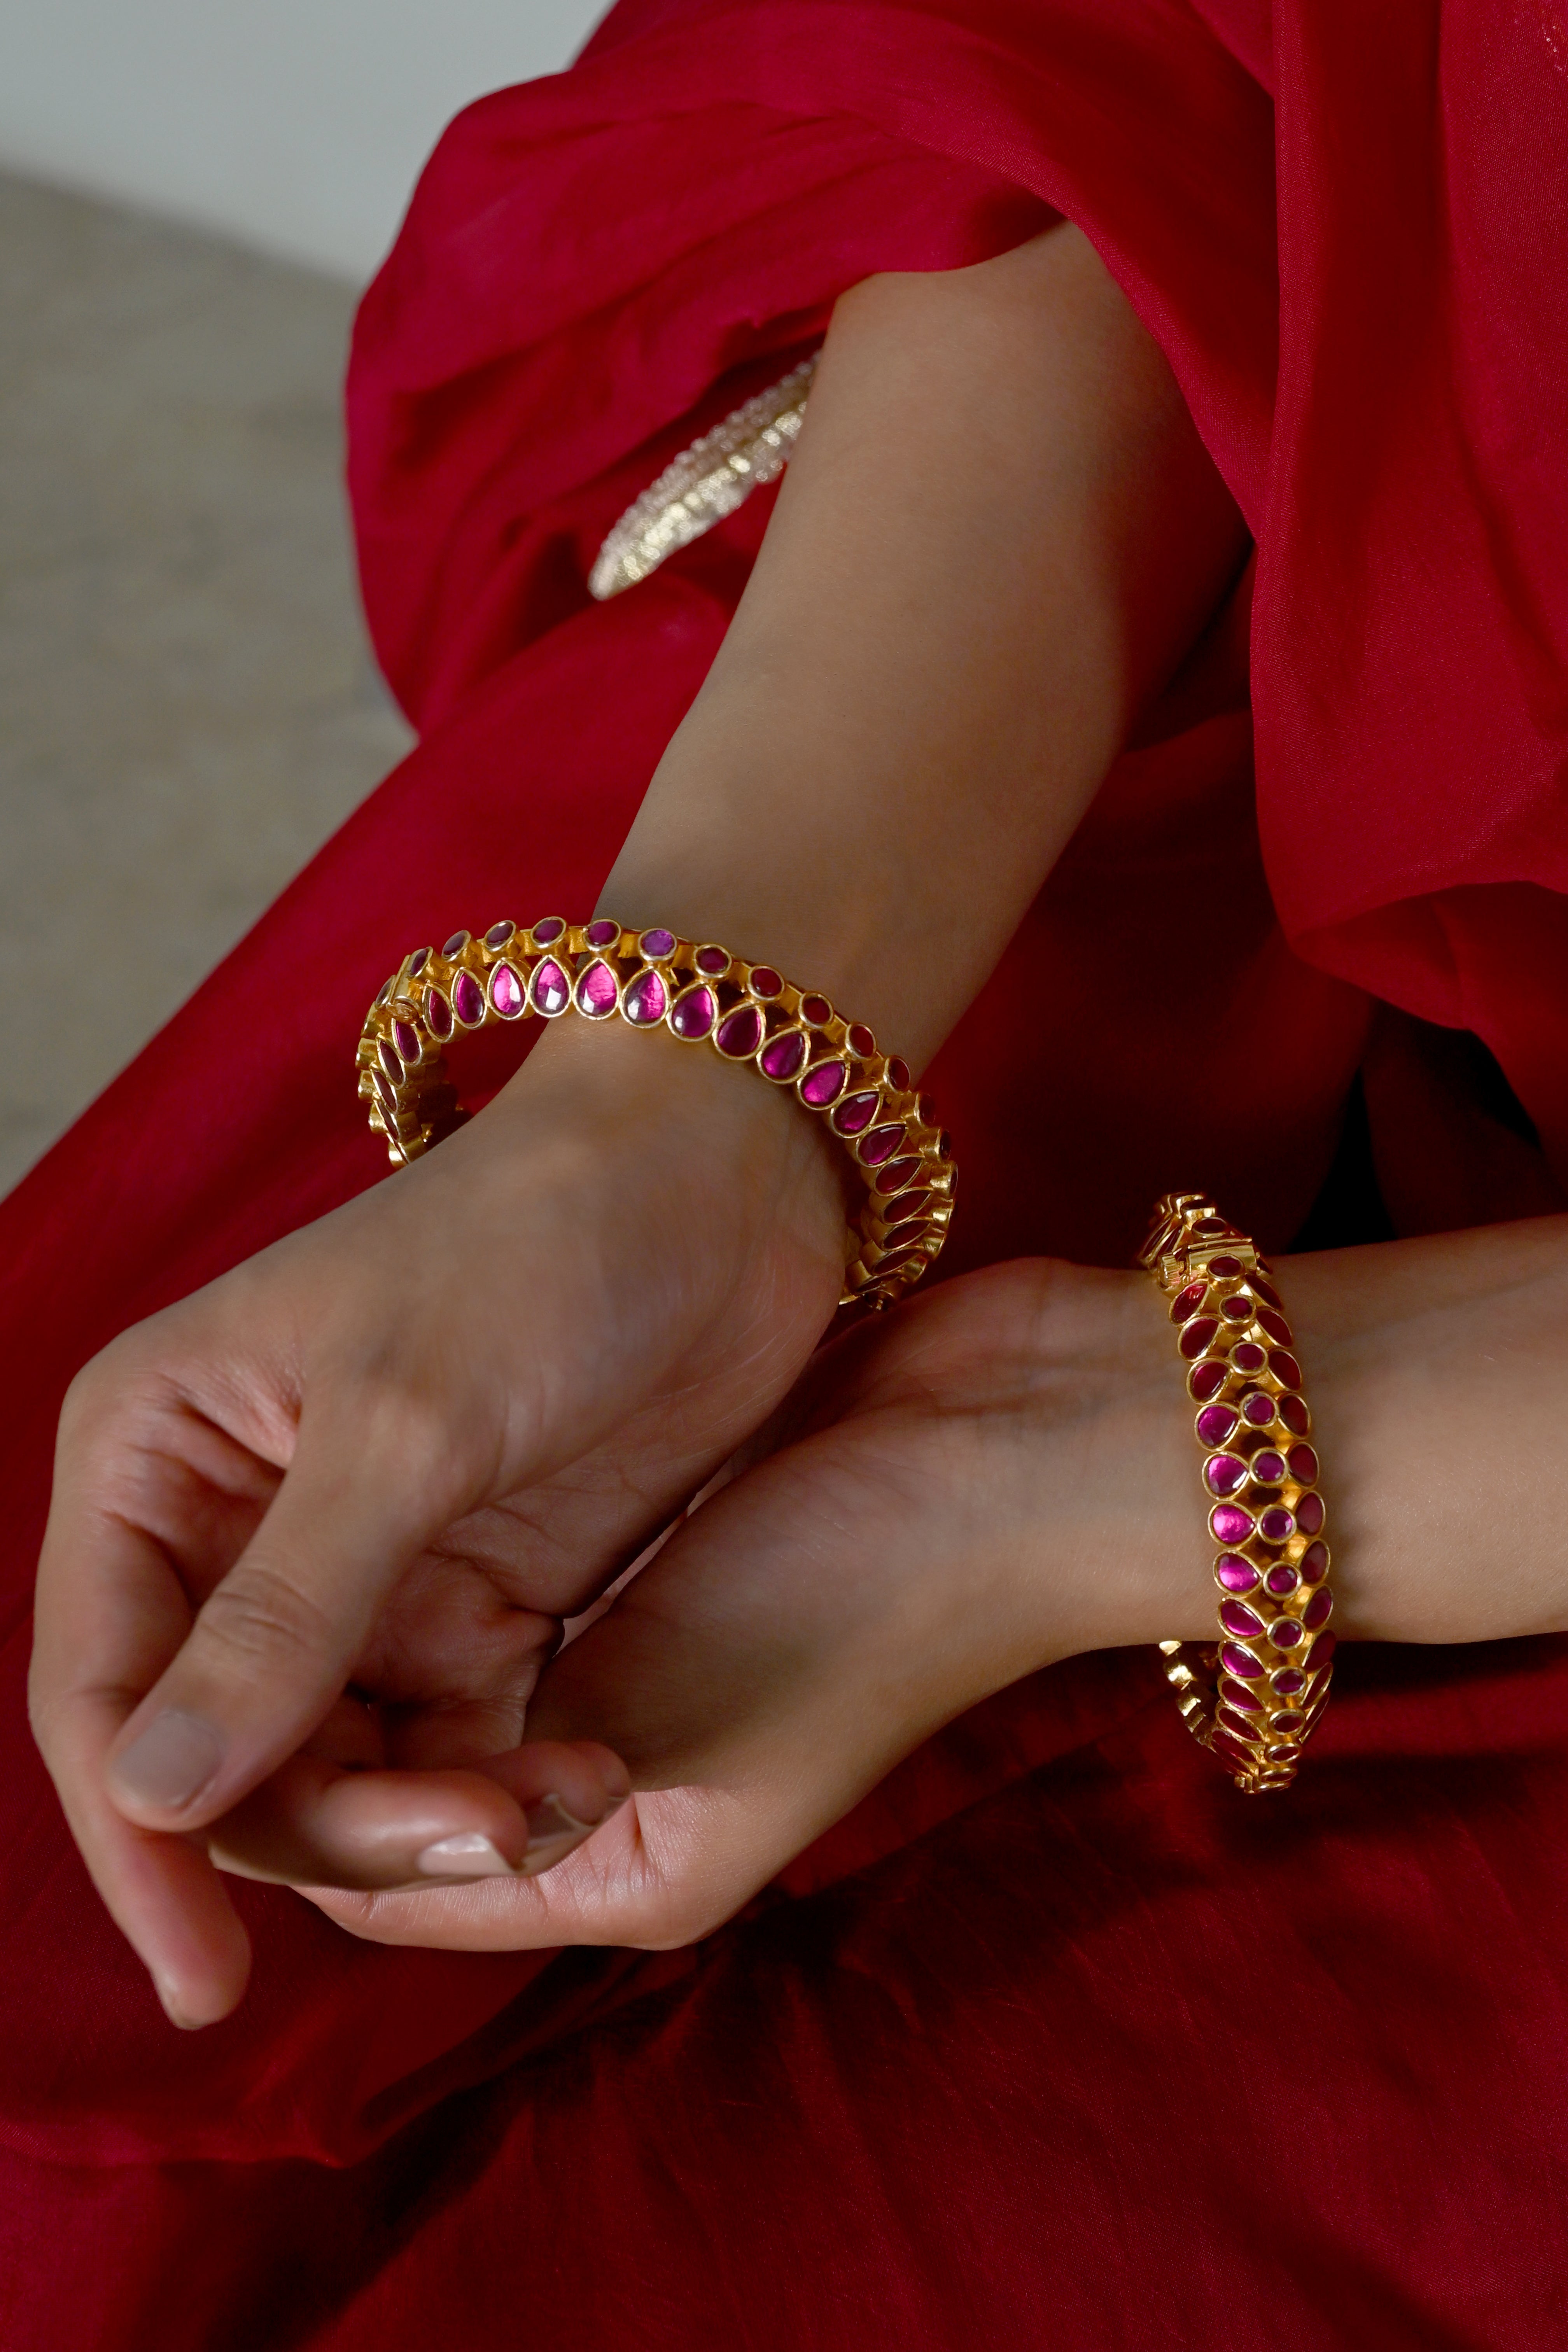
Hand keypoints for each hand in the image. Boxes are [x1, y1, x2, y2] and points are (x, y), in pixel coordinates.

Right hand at [28, 1014, 844, 2025]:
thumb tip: (149, 1795)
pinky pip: (442, 1745)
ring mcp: (361, 1573)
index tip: (203, 1980)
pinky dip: (492, 1790)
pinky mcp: (475, 1596)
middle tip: (479, 1838)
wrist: (722, 1177)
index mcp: (159, 1454)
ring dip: (423, 1824)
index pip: (107, 1693)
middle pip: (223, 1757)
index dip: (143, 1844)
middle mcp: (238, 1526)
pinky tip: (574, 1786)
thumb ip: (282, 1613)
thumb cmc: (540, 1242)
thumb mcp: (404, 1420)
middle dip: (326, 1827)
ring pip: (336, 1770)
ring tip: (546, 1809)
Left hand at [297, 1215, 1567, 1957]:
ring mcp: (600, 1662)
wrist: (1006, 1435)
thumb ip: (474, 1832)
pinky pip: (462, 1582)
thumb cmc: (855, 1604)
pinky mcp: (615, 1560)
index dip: (287, 1814)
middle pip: (372, 1772)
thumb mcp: (665, 1764)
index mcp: (599, 1872)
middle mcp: (585, 1784)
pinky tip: (405, 1495)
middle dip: (323, 1718)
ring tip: (375, 1544)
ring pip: (402, 1670)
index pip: (371, 1876)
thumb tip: (279, 1851)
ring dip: (365, 1628)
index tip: (275, 1719)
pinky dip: (418, 1558)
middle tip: (343, 1621)